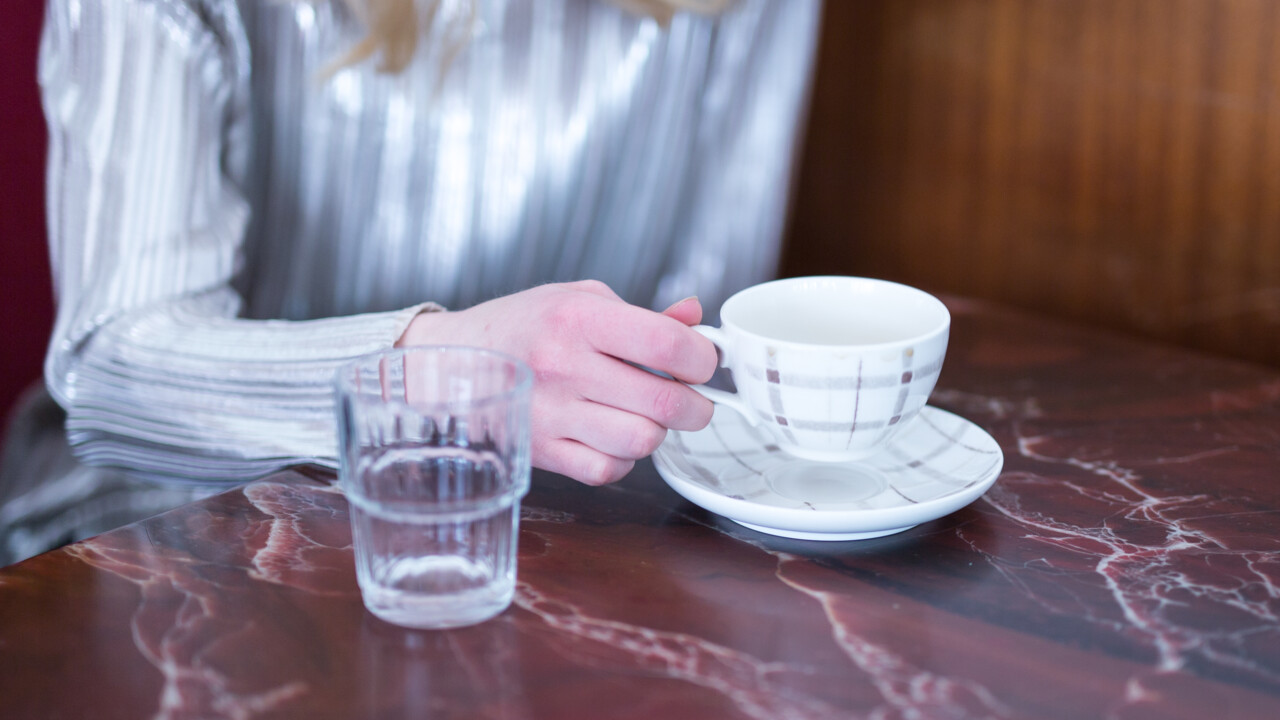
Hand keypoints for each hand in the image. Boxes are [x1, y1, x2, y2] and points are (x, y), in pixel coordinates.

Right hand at [397, 281, 716, 484]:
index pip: (668, 345)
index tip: (702, 362)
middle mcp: (565, 365)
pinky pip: (608, 470)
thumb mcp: (580, 299)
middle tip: (691, 399)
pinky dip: (622, 459)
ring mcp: (552, 414)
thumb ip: (643, 315)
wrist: (452, 363)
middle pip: (664, 403)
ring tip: (643, 415)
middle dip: (695, 406)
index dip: (702, 359)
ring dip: (656, 432)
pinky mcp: (543, 452)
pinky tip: (611, 435)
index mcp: (579, 317)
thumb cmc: (523, 326)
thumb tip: (695, 319)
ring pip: (641, 442)